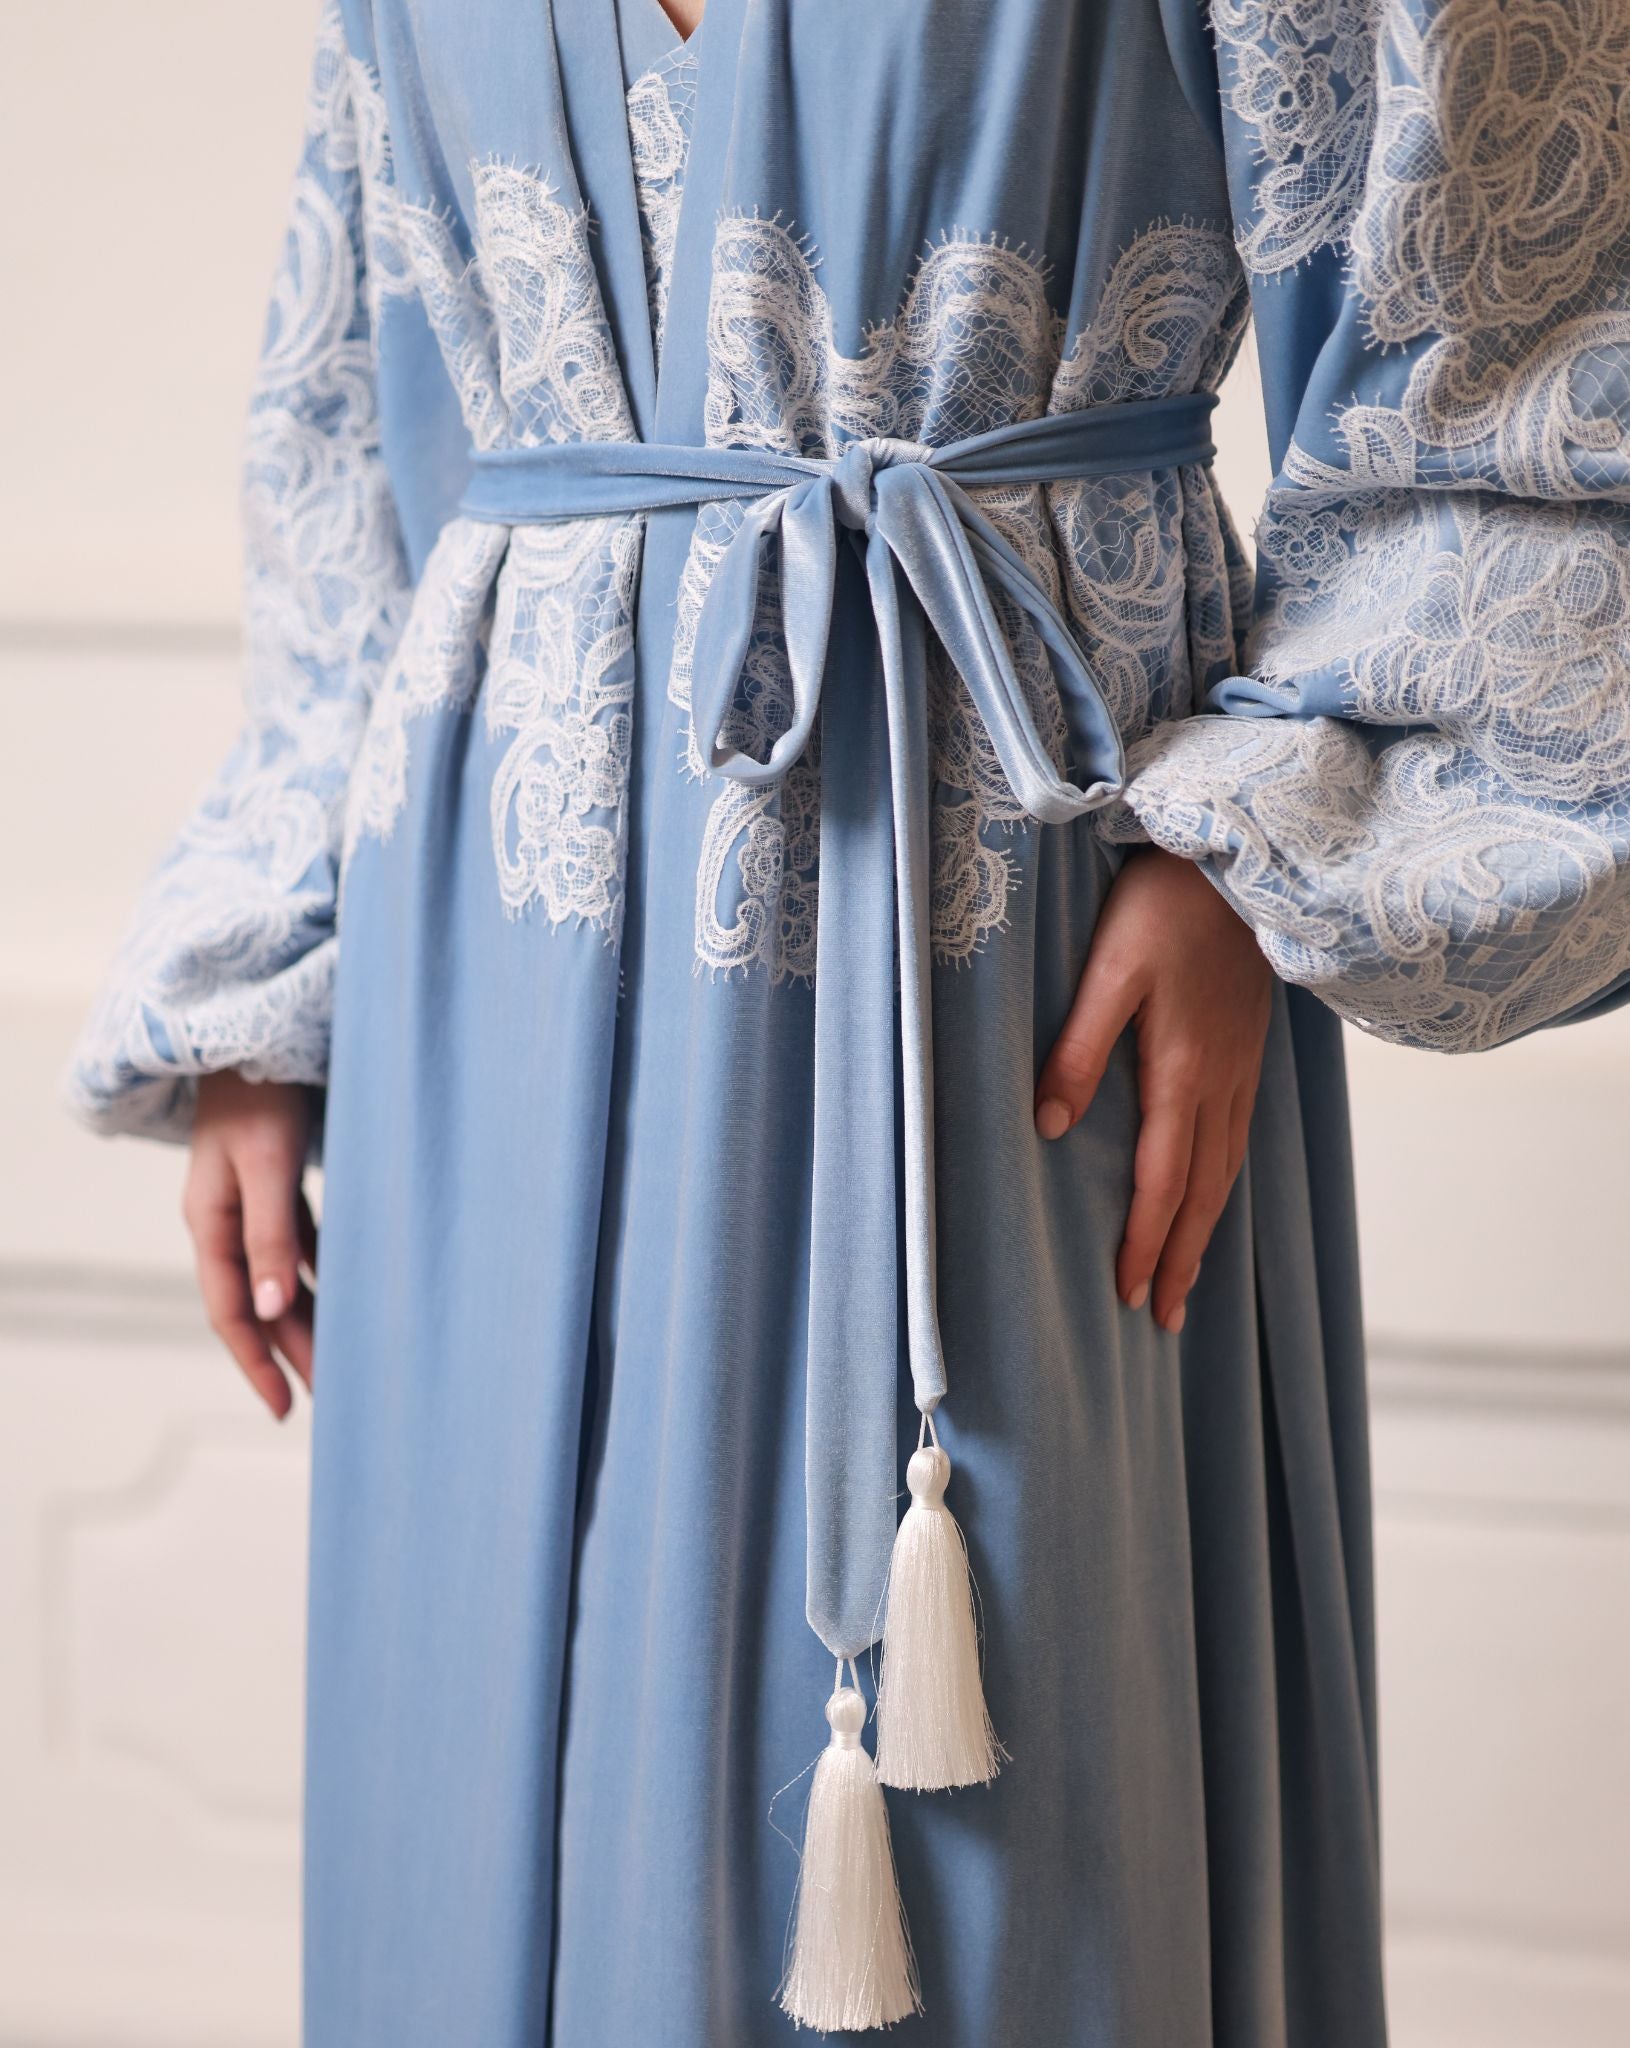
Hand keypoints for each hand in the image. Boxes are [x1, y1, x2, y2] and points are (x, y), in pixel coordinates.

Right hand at [182, 1072, 317, 1419]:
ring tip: (341, 1358)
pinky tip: (348, 1293)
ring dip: (307, 1317)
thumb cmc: (260, 1093)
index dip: (256, 1362)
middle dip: (289, 1351)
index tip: (285, 1406)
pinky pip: (300, 1244)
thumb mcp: (265, 1166)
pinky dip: (320, 1273)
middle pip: (257, 1302)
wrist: (259, 1030)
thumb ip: (270, 1236)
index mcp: (210, 1222)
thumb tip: (269, 1310)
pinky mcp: (278, 1182)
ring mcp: (251, 1201)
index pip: (230, 1310)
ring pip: (279, 1276)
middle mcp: (226, 1219)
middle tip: (328, 1396)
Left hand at [1034, 845, 1271, 1332]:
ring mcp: (1242, 1071)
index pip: (1162, 1181)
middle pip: (1203, 1193)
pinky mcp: (1248, 1054)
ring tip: (1188, 1280)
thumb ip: (1077, 1049)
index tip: (1128, 1296)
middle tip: (1163, 1319)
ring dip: (1206, 1231)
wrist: (1241, 862)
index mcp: (1181, 1074)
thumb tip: (1046, 1125)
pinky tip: (1216, 1195)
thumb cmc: (1163, 910)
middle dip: (1181, 1259)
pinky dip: (1225, 1185)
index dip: (1145, 1242)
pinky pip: (1240, 1141)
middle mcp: (1220, 1085)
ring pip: (1227, 1171)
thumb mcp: (1108, 973)